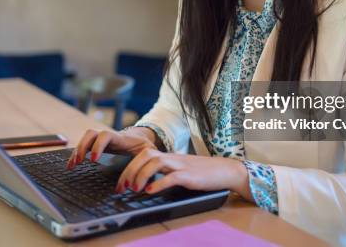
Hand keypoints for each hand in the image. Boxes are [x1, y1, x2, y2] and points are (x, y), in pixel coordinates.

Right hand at [66, 127, 157, 168]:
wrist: (140, 137)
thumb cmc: (144, 145)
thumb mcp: (148, 150)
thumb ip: (147, 158)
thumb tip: (145, 171)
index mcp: (120, 137)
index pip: (106, 135)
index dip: (98, 145)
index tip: (93, 159)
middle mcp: (108, 136)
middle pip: (91, 133)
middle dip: (83, 146)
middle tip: (79, 161)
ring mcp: (101, 139)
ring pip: (85, 138)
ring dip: (77, 150)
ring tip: (72, 165)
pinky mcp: (97, 144)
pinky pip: (84, 146)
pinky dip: (76, 154)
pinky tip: (72, 165)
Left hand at [115, 148, 252, 200]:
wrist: (225, 170)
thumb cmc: (203, 172)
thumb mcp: (181, 169)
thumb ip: (166, 172)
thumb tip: (147, 182)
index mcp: (169, 157)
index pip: (143, 154)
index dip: (129, 167)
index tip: (120, 183)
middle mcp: (173, 158)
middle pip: (145, 155)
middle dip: (130, 170)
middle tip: (122, 187)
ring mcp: (181, 165)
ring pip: (155, 162)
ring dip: (141, 175)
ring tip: (134, 189)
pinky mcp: (190, 176)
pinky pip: (172, 176)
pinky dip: (158, 184)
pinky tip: (150, 191)